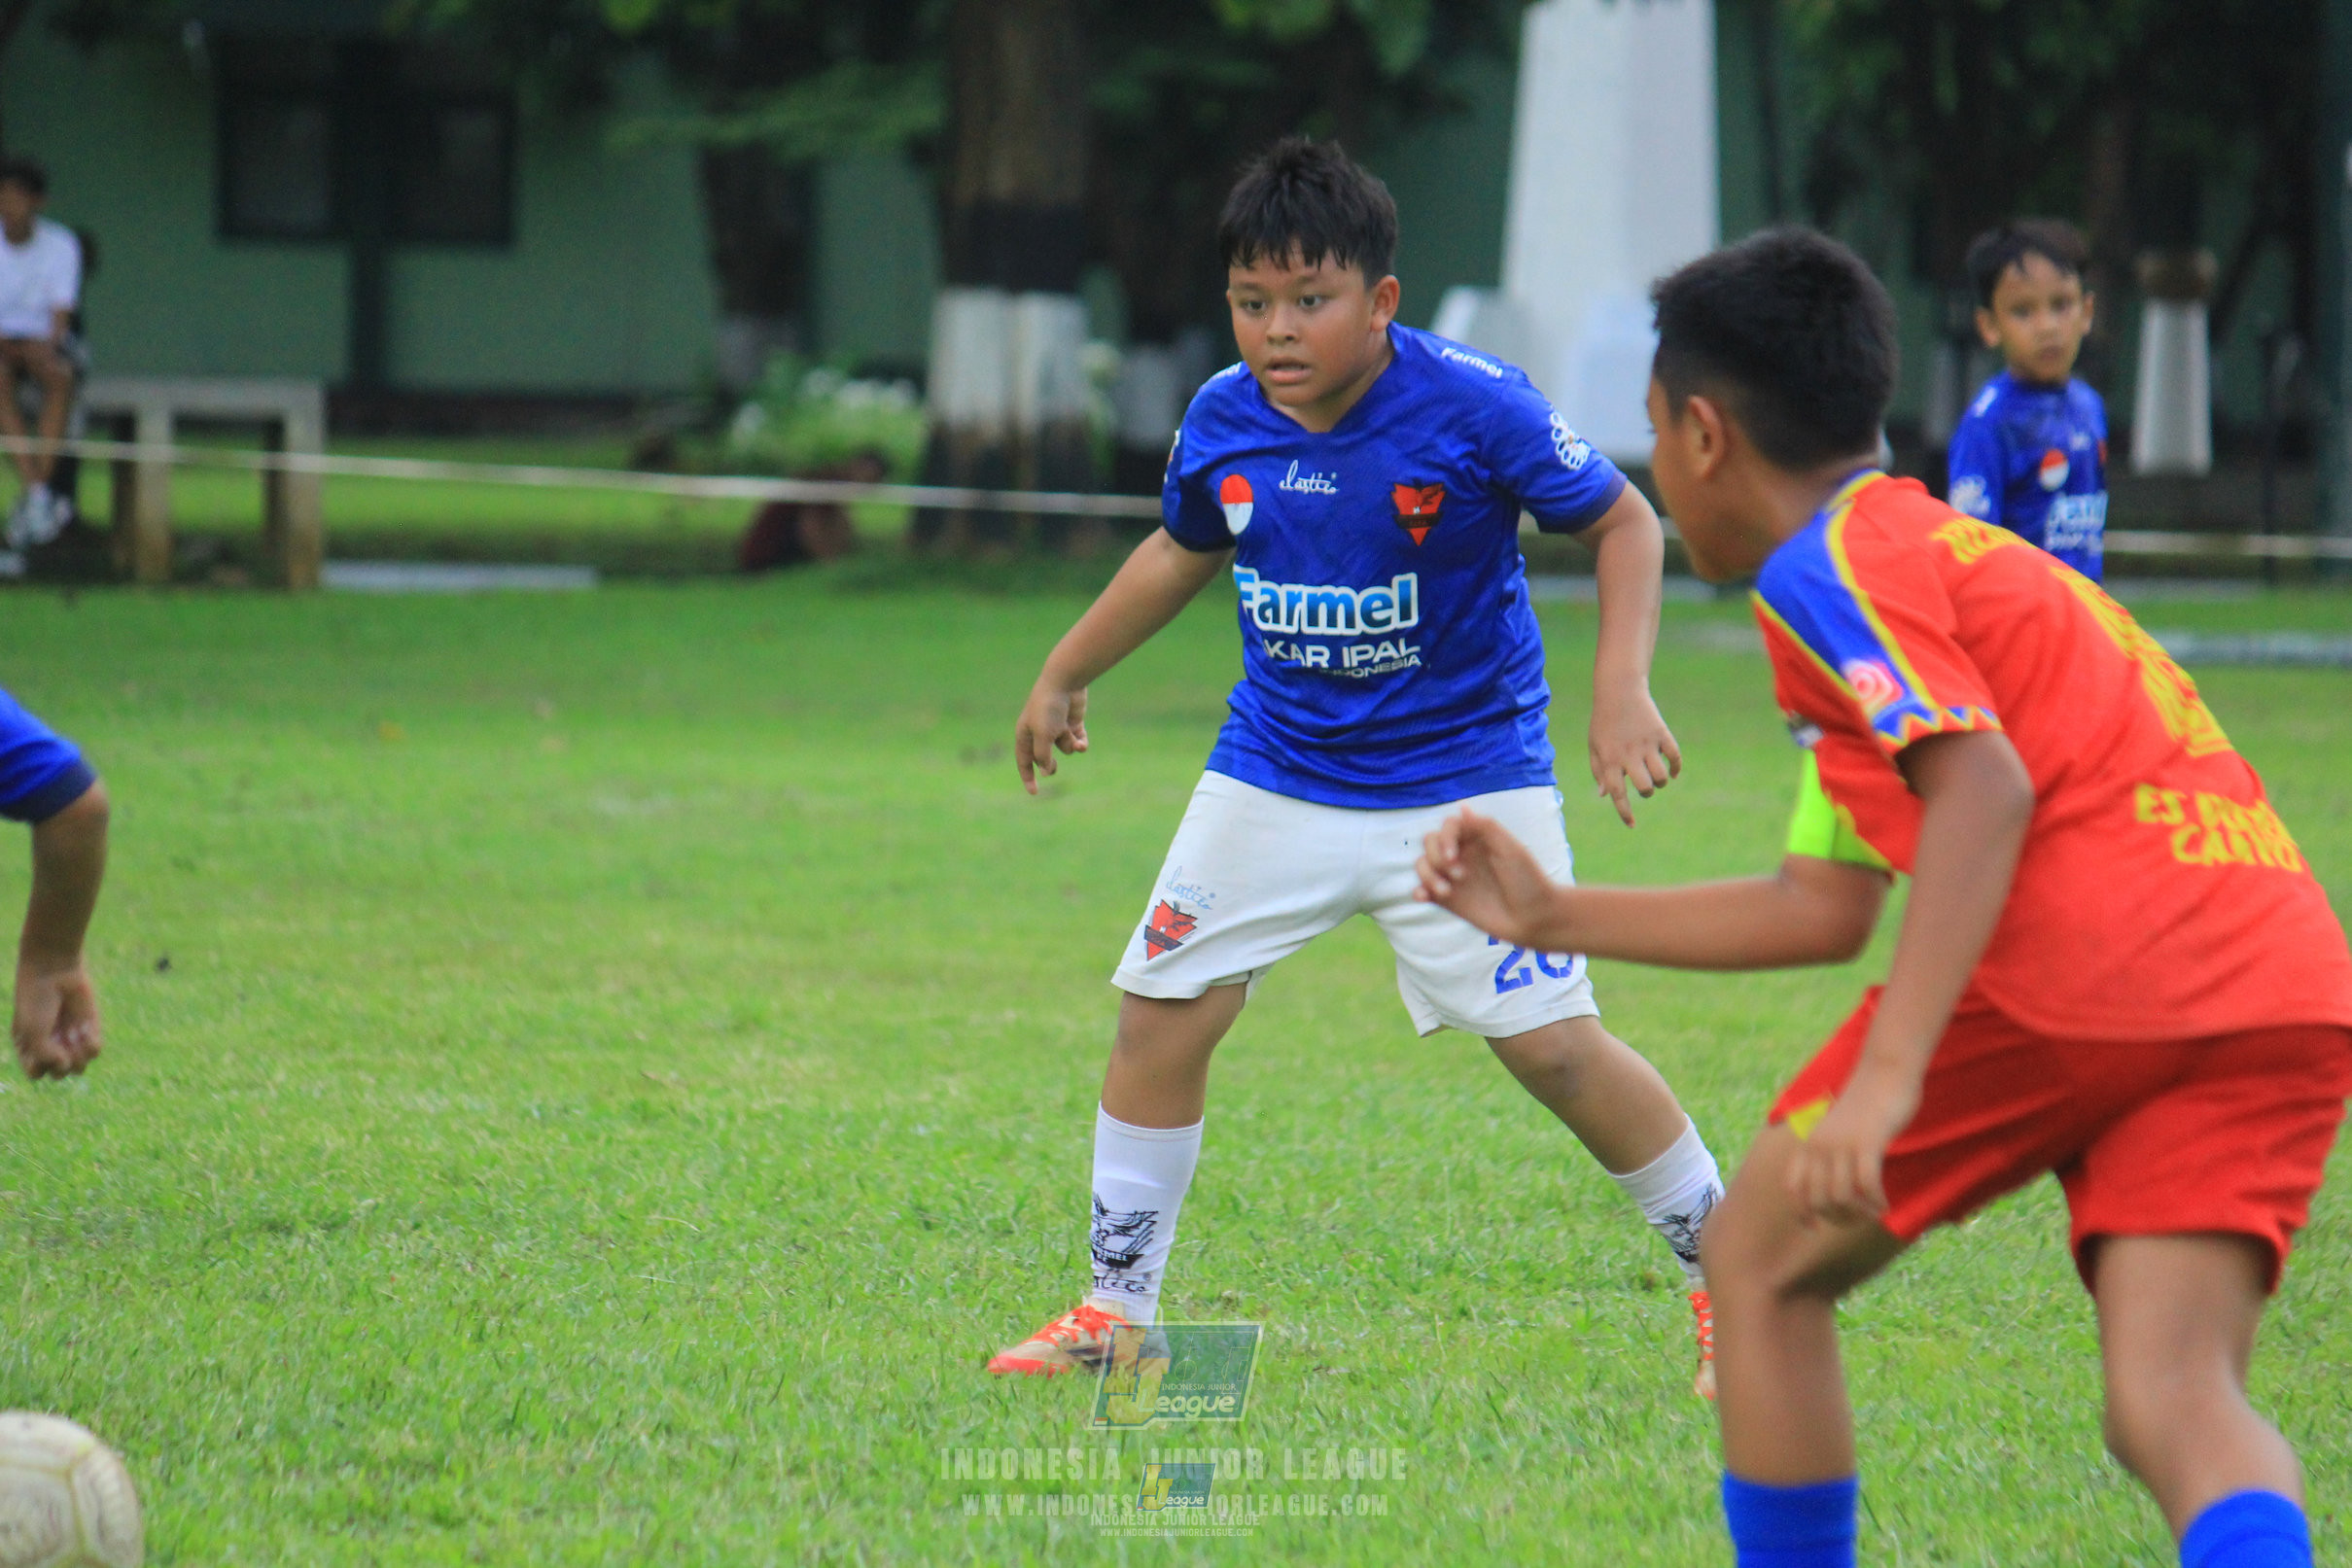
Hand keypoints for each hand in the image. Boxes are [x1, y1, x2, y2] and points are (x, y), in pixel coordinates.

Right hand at [13, 952, 100, 1080]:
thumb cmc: (37, 1002)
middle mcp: (50, 1045)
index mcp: (29, 1047)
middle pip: (59, 1074)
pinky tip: (84, 1032)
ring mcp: (71, 1038)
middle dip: (61, 1064)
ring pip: (79, 1068)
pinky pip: (94, 1052)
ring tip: (73, 1038)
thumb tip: (66, 1066)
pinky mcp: (89, 1028)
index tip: (38, 1048)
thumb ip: (46, 1057)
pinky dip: (91, 1046)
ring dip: (78, 1058)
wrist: (54, 972)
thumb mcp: (33, 1033)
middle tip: (59, 1043)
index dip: (40, 1067)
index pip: (36, 1074)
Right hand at [1015, 680, 1088, 794]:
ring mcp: (1057, 728)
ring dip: (1069, 746)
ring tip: (1071, 736)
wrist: (1064, 683)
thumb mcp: (1043, 736)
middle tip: (1055, 770)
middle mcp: (1040, 732)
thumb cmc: (1048, 709)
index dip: (1028, 777)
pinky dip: (1080, 743)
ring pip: (1064, 749)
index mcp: (1025, 734)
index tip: (1034, 793)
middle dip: (1051, 766)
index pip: (1024, 761)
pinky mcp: (1072, 724)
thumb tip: (1046, 773)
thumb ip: (1043, 757)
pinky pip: (1077, 741)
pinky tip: (1083, 744)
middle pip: (1044, 758)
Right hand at [1413, 808, 1564, 948]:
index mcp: (1478, 838)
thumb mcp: (1510, 849)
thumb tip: (1461, 806)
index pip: (1449, 826)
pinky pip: (1422, 890)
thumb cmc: (1527, 881)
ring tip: (1445, 891)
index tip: (1453, 855)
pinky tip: (1423, 896)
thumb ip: (1485, 827)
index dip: (1445, 837)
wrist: (1534, 918)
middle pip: (1430, 842)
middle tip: (1460, 875)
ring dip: (1427, 875)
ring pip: (1423, 865)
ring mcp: (1454, 877)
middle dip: (1436, 856)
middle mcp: (1463, 855)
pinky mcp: (1448, 900)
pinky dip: (1418, 891)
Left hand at [1588, 687, 1680, 826]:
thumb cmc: (1603, 722)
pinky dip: (1676, 768)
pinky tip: (1673, 771)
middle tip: (1644, 786)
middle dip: (1647, 792)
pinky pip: (1675, 757)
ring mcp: (1646, 744)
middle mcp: (1628, 754)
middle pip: (1644, 787)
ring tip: (1655, 775)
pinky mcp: (1661, 733)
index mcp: (1609, 759)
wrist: (1619, 691)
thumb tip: (1606, 796)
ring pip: (1661, 776)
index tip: (1632, 825)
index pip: (1617, 793)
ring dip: (1661, 781)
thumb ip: (1598, 772)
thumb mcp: (1594, 746)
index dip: (1624, 811)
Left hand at [1785, 1058, 1918, 1226]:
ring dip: (1859, 1214)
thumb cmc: (1867, 1105)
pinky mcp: (1867, 1142)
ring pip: (1840, 1196)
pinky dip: (1875, 1202)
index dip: (1801, 1212)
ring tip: (1874, 1213)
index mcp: (1810, 1142)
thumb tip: (1833, 1188)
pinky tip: (1884, 1205)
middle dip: (1838, 1218)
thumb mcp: (1840, 1131)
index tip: (1815, 1228)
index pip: (1794, 1187)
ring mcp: (1841, 1143)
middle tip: (1859, 1219)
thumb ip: (1831, 1154)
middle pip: (1818, 1199)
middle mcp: (1819, 1145)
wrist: (1885, 1072)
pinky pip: (1866, 1184)